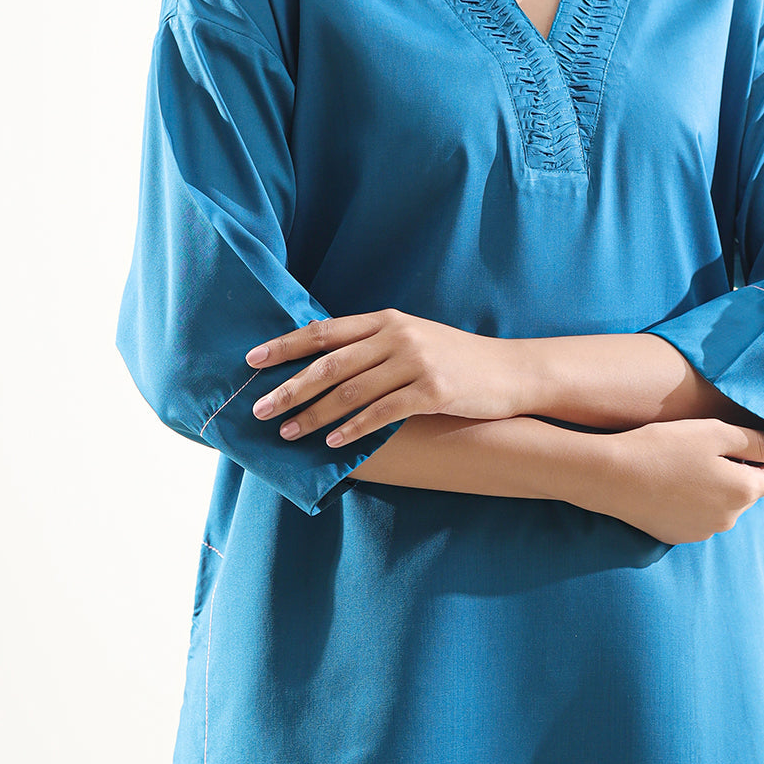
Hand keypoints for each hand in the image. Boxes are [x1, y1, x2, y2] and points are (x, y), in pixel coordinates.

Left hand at [244, 309, 532, 447]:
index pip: (324, 331)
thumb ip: (373, 345)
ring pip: (351, 392)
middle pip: (330, 364)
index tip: (252, 361)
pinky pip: (383, 413)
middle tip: (260, 410)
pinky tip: (334, 443)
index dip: (285, 346)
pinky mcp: (433, 391)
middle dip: (289, 388)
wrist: (511, 372)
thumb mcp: (414, 339)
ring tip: (290, 433)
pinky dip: (354, 429)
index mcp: (387, 320)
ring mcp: (416, 362)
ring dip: (315, 415)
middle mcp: (397, 336)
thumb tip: (322, 362)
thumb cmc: (456, 360)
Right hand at [600, 418, 763, 544]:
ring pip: (723, 503)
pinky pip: (698, 514)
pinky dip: (694, 498)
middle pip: (750, 490)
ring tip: (687, 460)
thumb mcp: (716, 433)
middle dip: (741, 468)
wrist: (609, 475)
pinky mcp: (678, 535)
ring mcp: (702, 531)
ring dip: (717, 484)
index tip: (761, 438)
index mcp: (743, 491)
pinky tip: (671, 480)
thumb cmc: (662, 447)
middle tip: (712, 443)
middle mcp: (729, 519)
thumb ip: (760, 441)